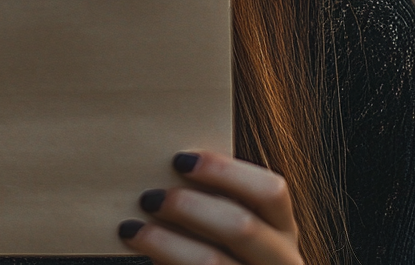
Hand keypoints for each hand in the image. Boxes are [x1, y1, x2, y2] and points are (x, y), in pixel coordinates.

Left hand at [118, 151, 303, 264]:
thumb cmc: (212, 242)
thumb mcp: (225, 218)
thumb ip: (210, 196)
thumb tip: (168, 162)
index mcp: (282, 228)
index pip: (271, 191)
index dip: (225, 171)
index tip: (179, 160)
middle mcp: (281, 260)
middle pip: (242, 227)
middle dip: (190, 207)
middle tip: (149, 197)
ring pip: (212, 262)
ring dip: (166, 242)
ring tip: (132, 229)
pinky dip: (162, 262)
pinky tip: (137, 253)